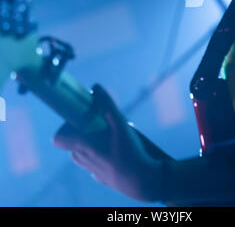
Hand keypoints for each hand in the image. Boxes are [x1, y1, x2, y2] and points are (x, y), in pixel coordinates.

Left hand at [53, 84, 163, 201]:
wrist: (143, 181)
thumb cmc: (130, 153)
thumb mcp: (121, 125)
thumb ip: (108, 105)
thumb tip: (96, 87)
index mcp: (83, 146)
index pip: (58, 139)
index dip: (65, 128)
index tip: (79, 120)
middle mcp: (84, 160)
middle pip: (73, 142)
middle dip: (83, 131)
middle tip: (100, 124)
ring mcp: (92, 170)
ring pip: (83, 153)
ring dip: (91, 144)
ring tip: (109, 136)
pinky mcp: (101, 176)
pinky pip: (94, 163)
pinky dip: (100, 156)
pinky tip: (116, 151)